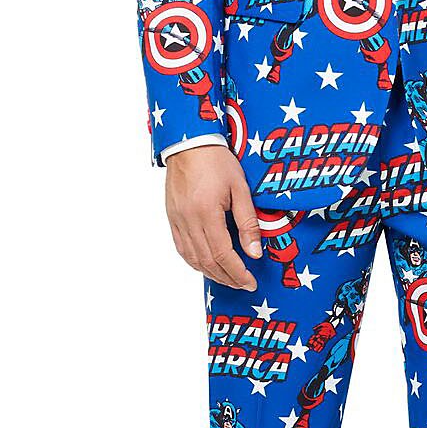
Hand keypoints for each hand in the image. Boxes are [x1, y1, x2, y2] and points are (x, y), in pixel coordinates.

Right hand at [163, 146, 261, 289]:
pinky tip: (207, 265)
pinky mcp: (172, 217)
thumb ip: (248, 222)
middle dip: (227, 278)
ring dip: (211, 273)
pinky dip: (195, 261)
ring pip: (192, 258)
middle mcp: (189, 220)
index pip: (223, 254)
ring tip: (228, 278)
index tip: (250, 282)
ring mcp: (177, 220)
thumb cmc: (217, 160)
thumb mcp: (240, 188)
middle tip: (243, 284)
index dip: (238, 272)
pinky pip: (182, 248)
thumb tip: (254, 252)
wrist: (189, 142)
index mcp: (207, 212)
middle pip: (207, 261)